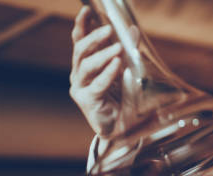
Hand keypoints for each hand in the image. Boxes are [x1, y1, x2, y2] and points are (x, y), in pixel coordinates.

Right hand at [69, 6, 122, 138]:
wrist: (125, 128)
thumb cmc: (124, 99)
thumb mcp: (128, 71)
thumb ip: (128, 51)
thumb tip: (132, 29)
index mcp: (86, 64)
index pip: (80, 40)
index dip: (82, 25)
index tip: (87, 10)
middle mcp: (79, 74)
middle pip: (80, 50)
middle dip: (93, 37)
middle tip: (109, 29)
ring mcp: (80, 87)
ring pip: (86, 66)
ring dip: (102, 55)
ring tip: (118, 48)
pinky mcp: (87, 101)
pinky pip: (97, 84)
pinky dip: (107, 73)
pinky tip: (117, 65)